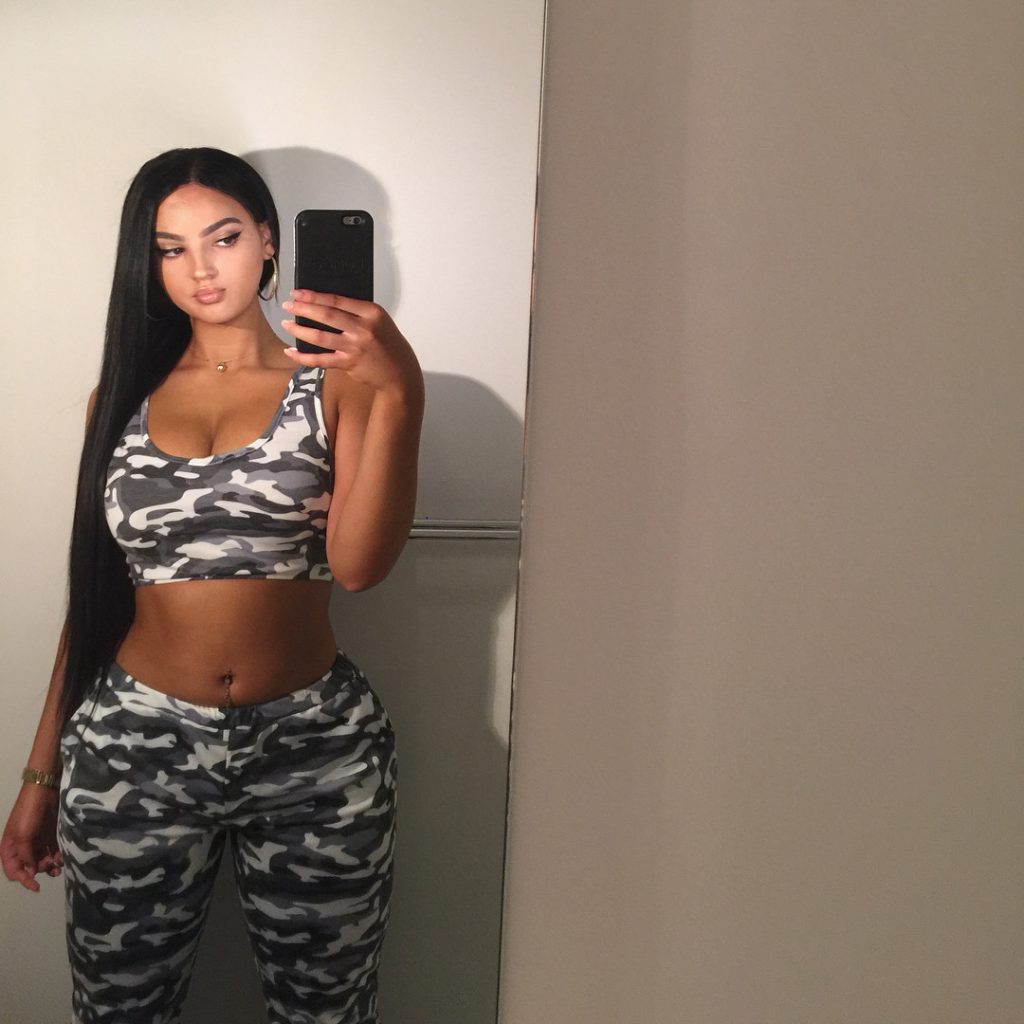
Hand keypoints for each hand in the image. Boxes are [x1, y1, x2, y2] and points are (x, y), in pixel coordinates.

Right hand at [1, 784, 62, 891]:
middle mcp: (22, 847)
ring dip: (50, 866)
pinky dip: (57, 857)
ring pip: (42, 860)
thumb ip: (25, 856)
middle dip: (39, 871)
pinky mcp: (50, 835)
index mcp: (10, 848)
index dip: (23, 879)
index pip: (13, 871)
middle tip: (51, 868)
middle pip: (29, 867)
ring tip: (59, 865)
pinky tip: (63, 857)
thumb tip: (30, 872)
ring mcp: (37, 841)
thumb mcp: (22, 836)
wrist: (45, 791)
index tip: (35, 886)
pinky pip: (53, 851)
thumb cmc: (29, 813)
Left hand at [281, 290, 422, 399]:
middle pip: (327, 315)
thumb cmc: (387, 344)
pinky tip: (292, 352)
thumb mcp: (379, 321)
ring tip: (286, 324)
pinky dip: (304, 357)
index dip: (315, 296)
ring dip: (301, 330)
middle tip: (288, 305)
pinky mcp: (349, 363)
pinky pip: (322, 359)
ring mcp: (355, 347)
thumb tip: (326, 304)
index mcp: (371, 312)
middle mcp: (363, 328)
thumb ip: (357, 313)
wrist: (400, 372)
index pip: (338, 300)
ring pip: (321, 336)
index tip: (298, 293)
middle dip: (304, 309)